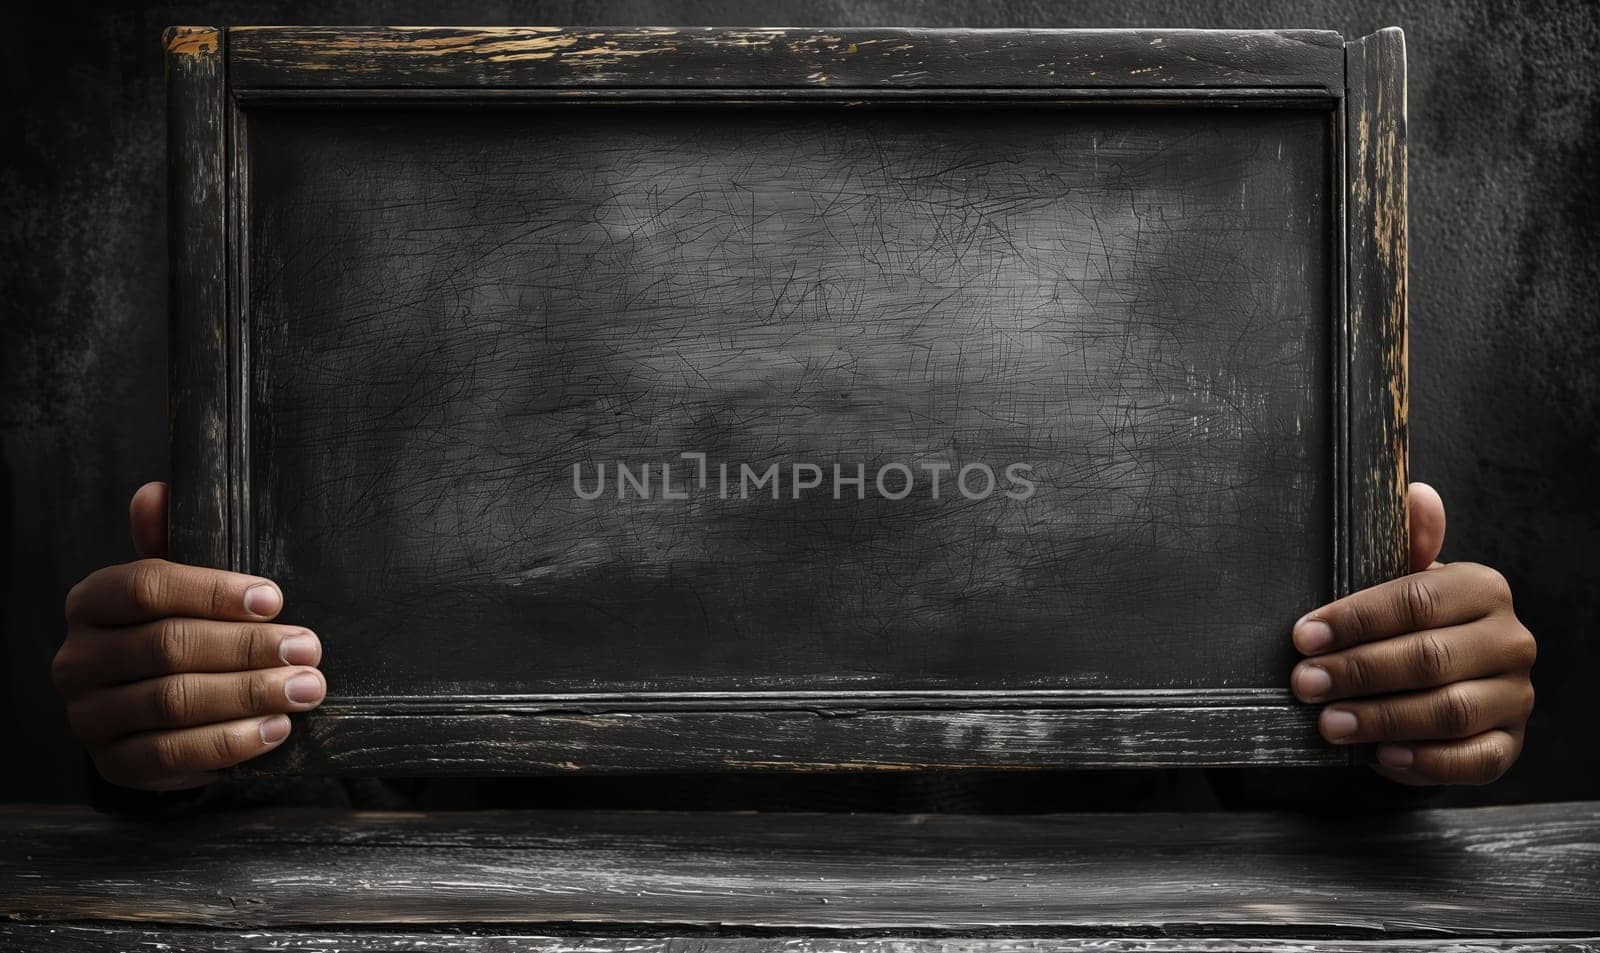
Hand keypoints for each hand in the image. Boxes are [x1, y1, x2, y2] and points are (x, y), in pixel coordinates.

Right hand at [53, 482, 324, 789]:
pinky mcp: (113, 763)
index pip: (147, 586)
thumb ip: (173, 540)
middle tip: (307, 649)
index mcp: (92, 601)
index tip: (275, 599)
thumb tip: (156, 492)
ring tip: (305, 688)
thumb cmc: (179, 629)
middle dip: (247, 648)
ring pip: (173, 703)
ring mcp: (89, 715)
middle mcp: (78, 658)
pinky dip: (229, 744)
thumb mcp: (180, 584)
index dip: (213, 591)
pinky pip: (171, 756)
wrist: (153, 711)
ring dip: (248, 695)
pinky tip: (275, 729)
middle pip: (167, 647)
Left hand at [1290, 482, 1535, 784]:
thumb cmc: (1412, 620)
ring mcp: (1514, 695)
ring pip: (1448, 712)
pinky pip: (1472, 760)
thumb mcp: (1401, 578)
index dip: (1354, 620)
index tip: (1302, 636)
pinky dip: (1423, 762)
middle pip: (1429, 659)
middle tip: (1305, 683)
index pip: (1415, 600)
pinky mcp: (1509, 744)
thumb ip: (1406, 542)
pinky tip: (1380, 756)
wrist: (1446, 673)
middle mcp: (1510, 641)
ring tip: (1329, 722)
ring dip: (1382, 719)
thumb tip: (1418, 494)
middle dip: (1358, 673)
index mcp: (1483, 589)